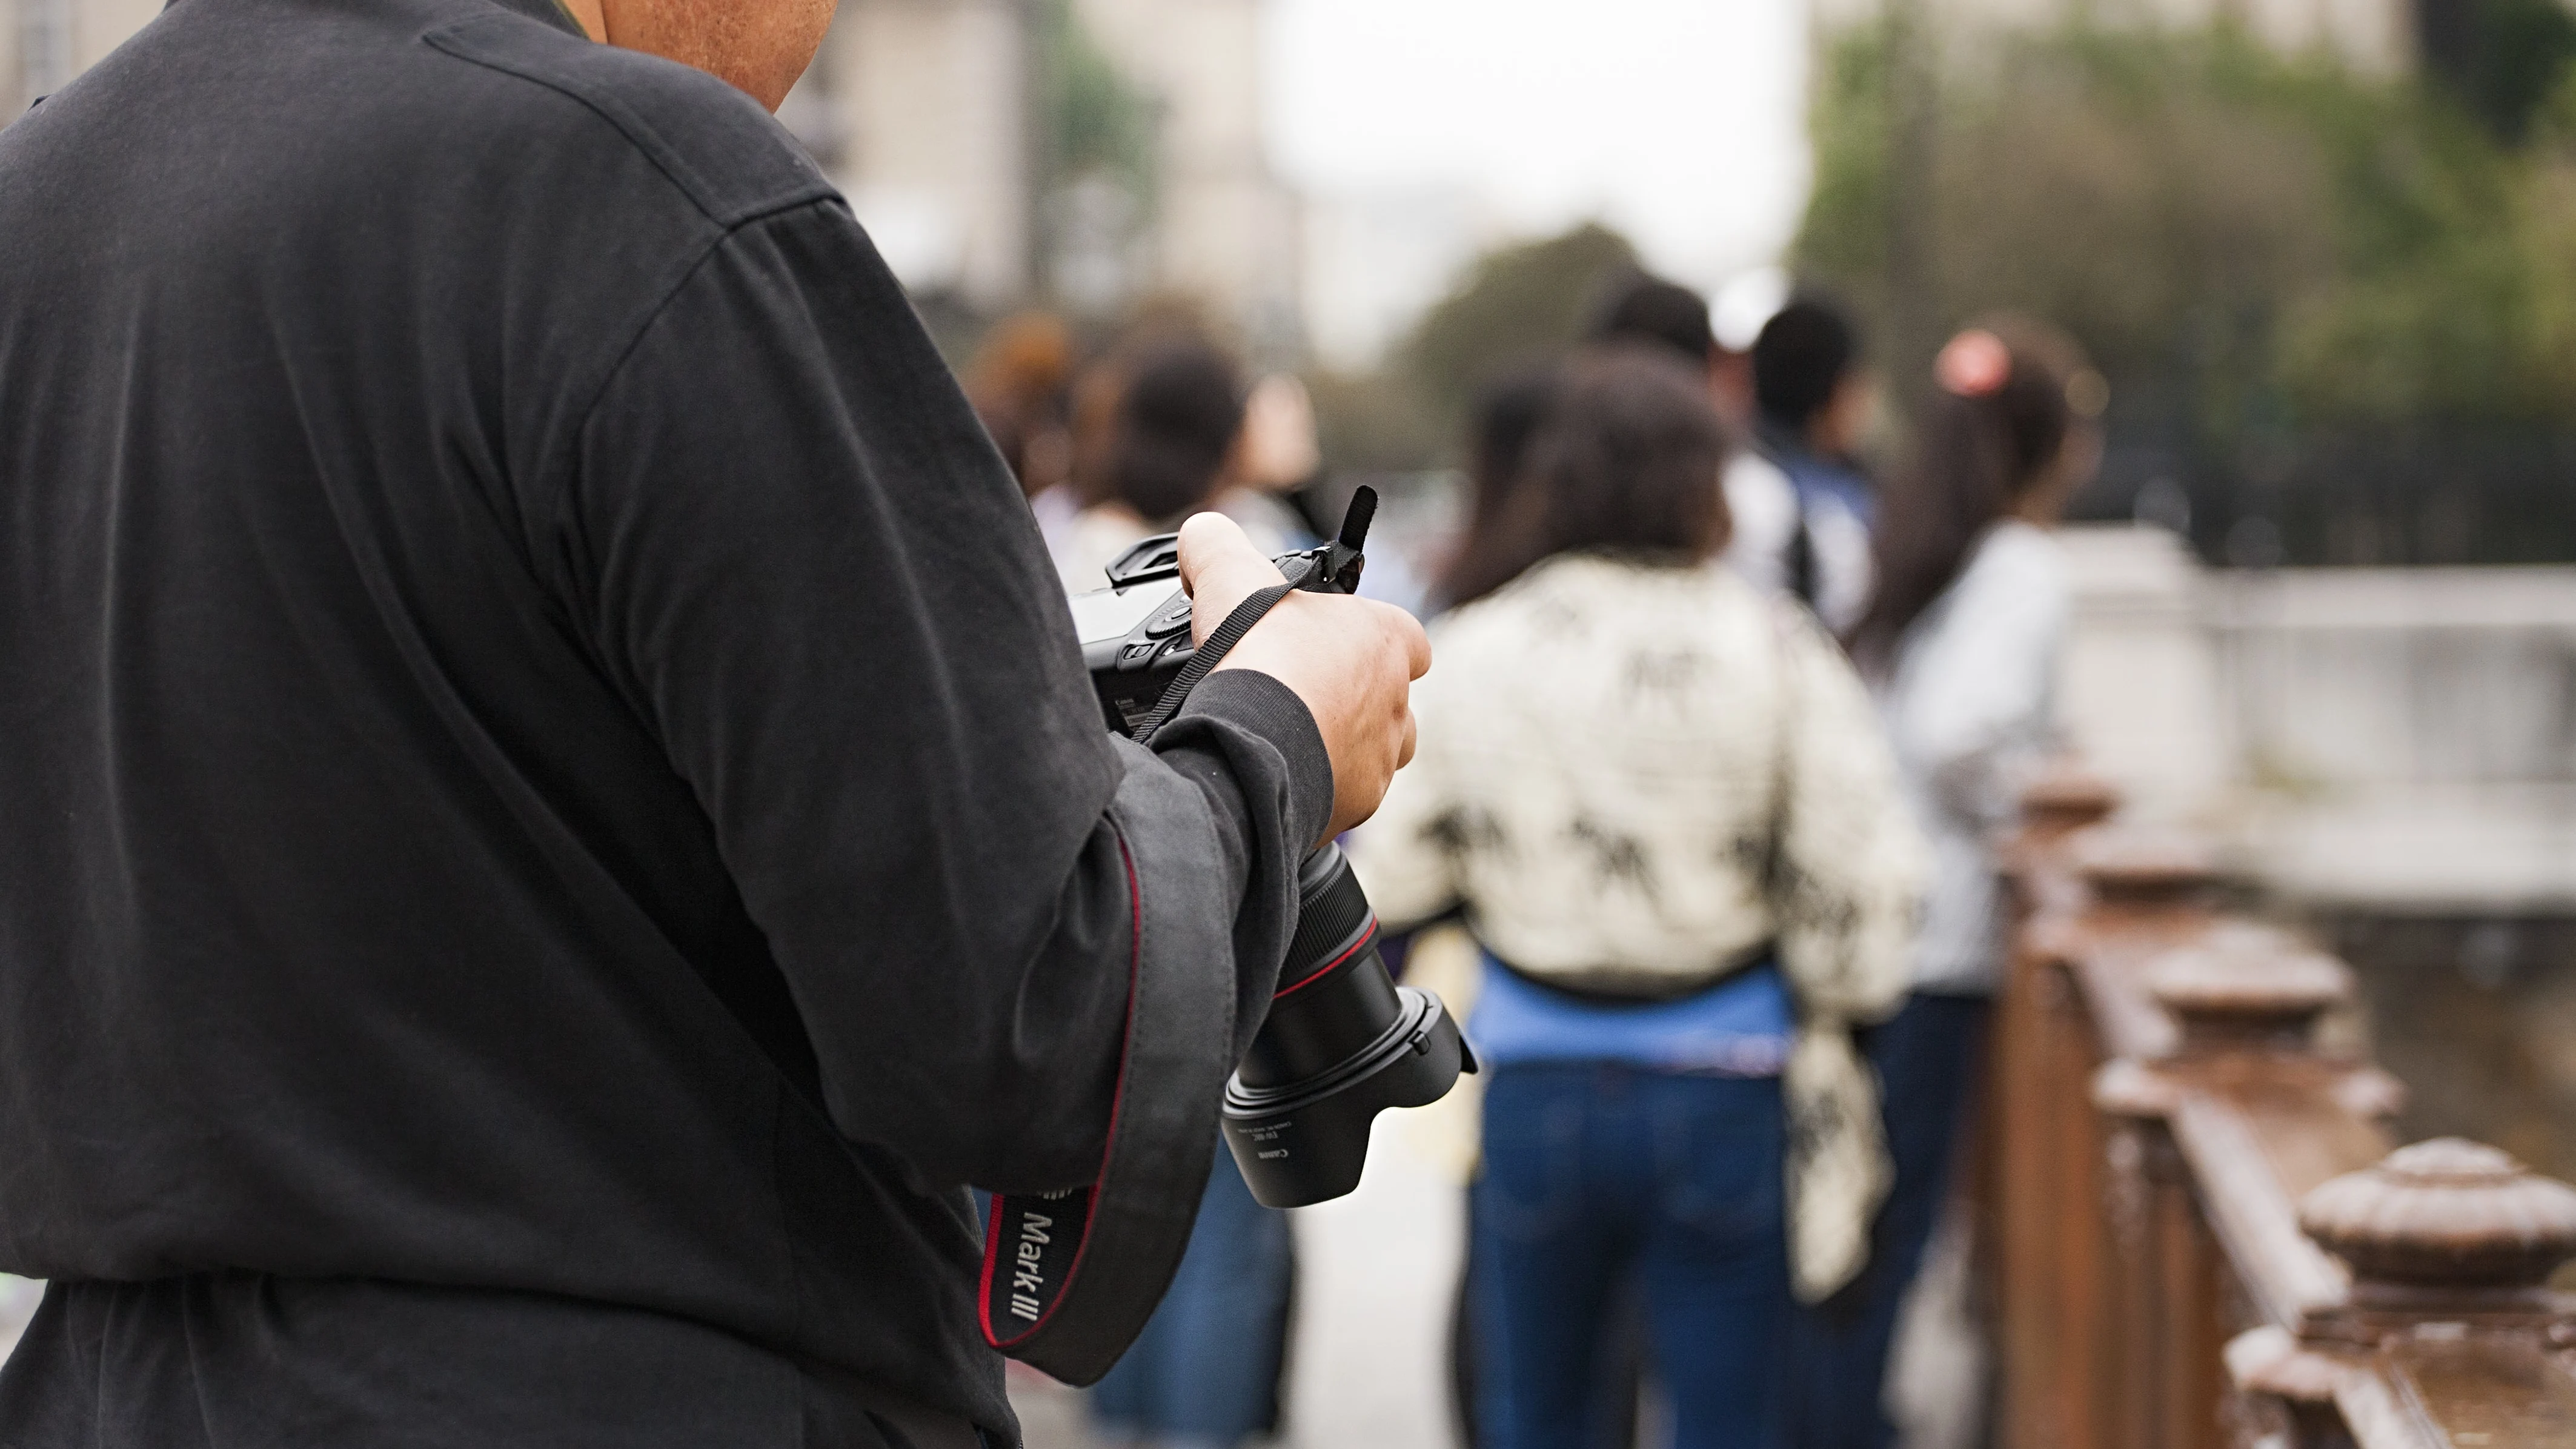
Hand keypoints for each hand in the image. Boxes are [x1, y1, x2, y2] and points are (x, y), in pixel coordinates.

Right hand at [1175, 513, 1429, 843]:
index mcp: (1386, 642)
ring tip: (1291, 738)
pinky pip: (1343, 797)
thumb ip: (1217, 544)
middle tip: (1300, 693)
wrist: (1249, 749)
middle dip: (1354, 698)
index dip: (1372, 636)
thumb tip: (1202, 535)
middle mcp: (1396, 704)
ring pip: (1376, 754)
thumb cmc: (1258, 660)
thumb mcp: (1228, 573)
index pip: (1408, 637)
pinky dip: (1316, 788)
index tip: (1331, 640)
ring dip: (1341, 745)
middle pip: (1392, 700)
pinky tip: (1278, 775)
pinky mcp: (1353, 807)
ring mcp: (1378, 761)